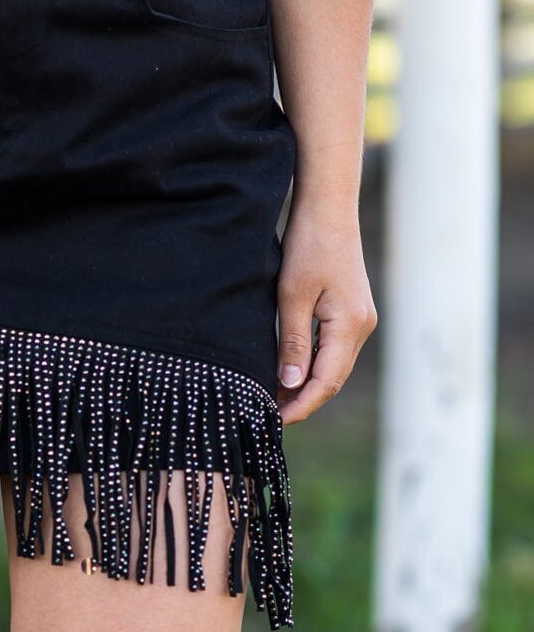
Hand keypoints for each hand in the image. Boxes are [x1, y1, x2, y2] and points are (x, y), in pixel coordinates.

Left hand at [275, 202, 377, 424]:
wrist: (329, 210)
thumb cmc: (309, 246)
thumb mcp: (292, 296)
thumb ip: (292, 342)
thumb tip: (289, 385)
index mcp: (350, 325)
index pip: (327, 382)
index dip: (301, 406)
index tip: (275, 422)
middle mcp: (362, 326)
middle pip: (333, 380)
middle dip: (303, 401)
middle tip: (268, 417)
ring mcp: (360, 320)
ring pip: (333, 368)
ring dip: (306, 386)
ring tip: (274, 400)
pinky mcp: (352, 314)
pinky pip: (332, 352)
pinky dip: (312, 367)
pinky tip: (289, 374)